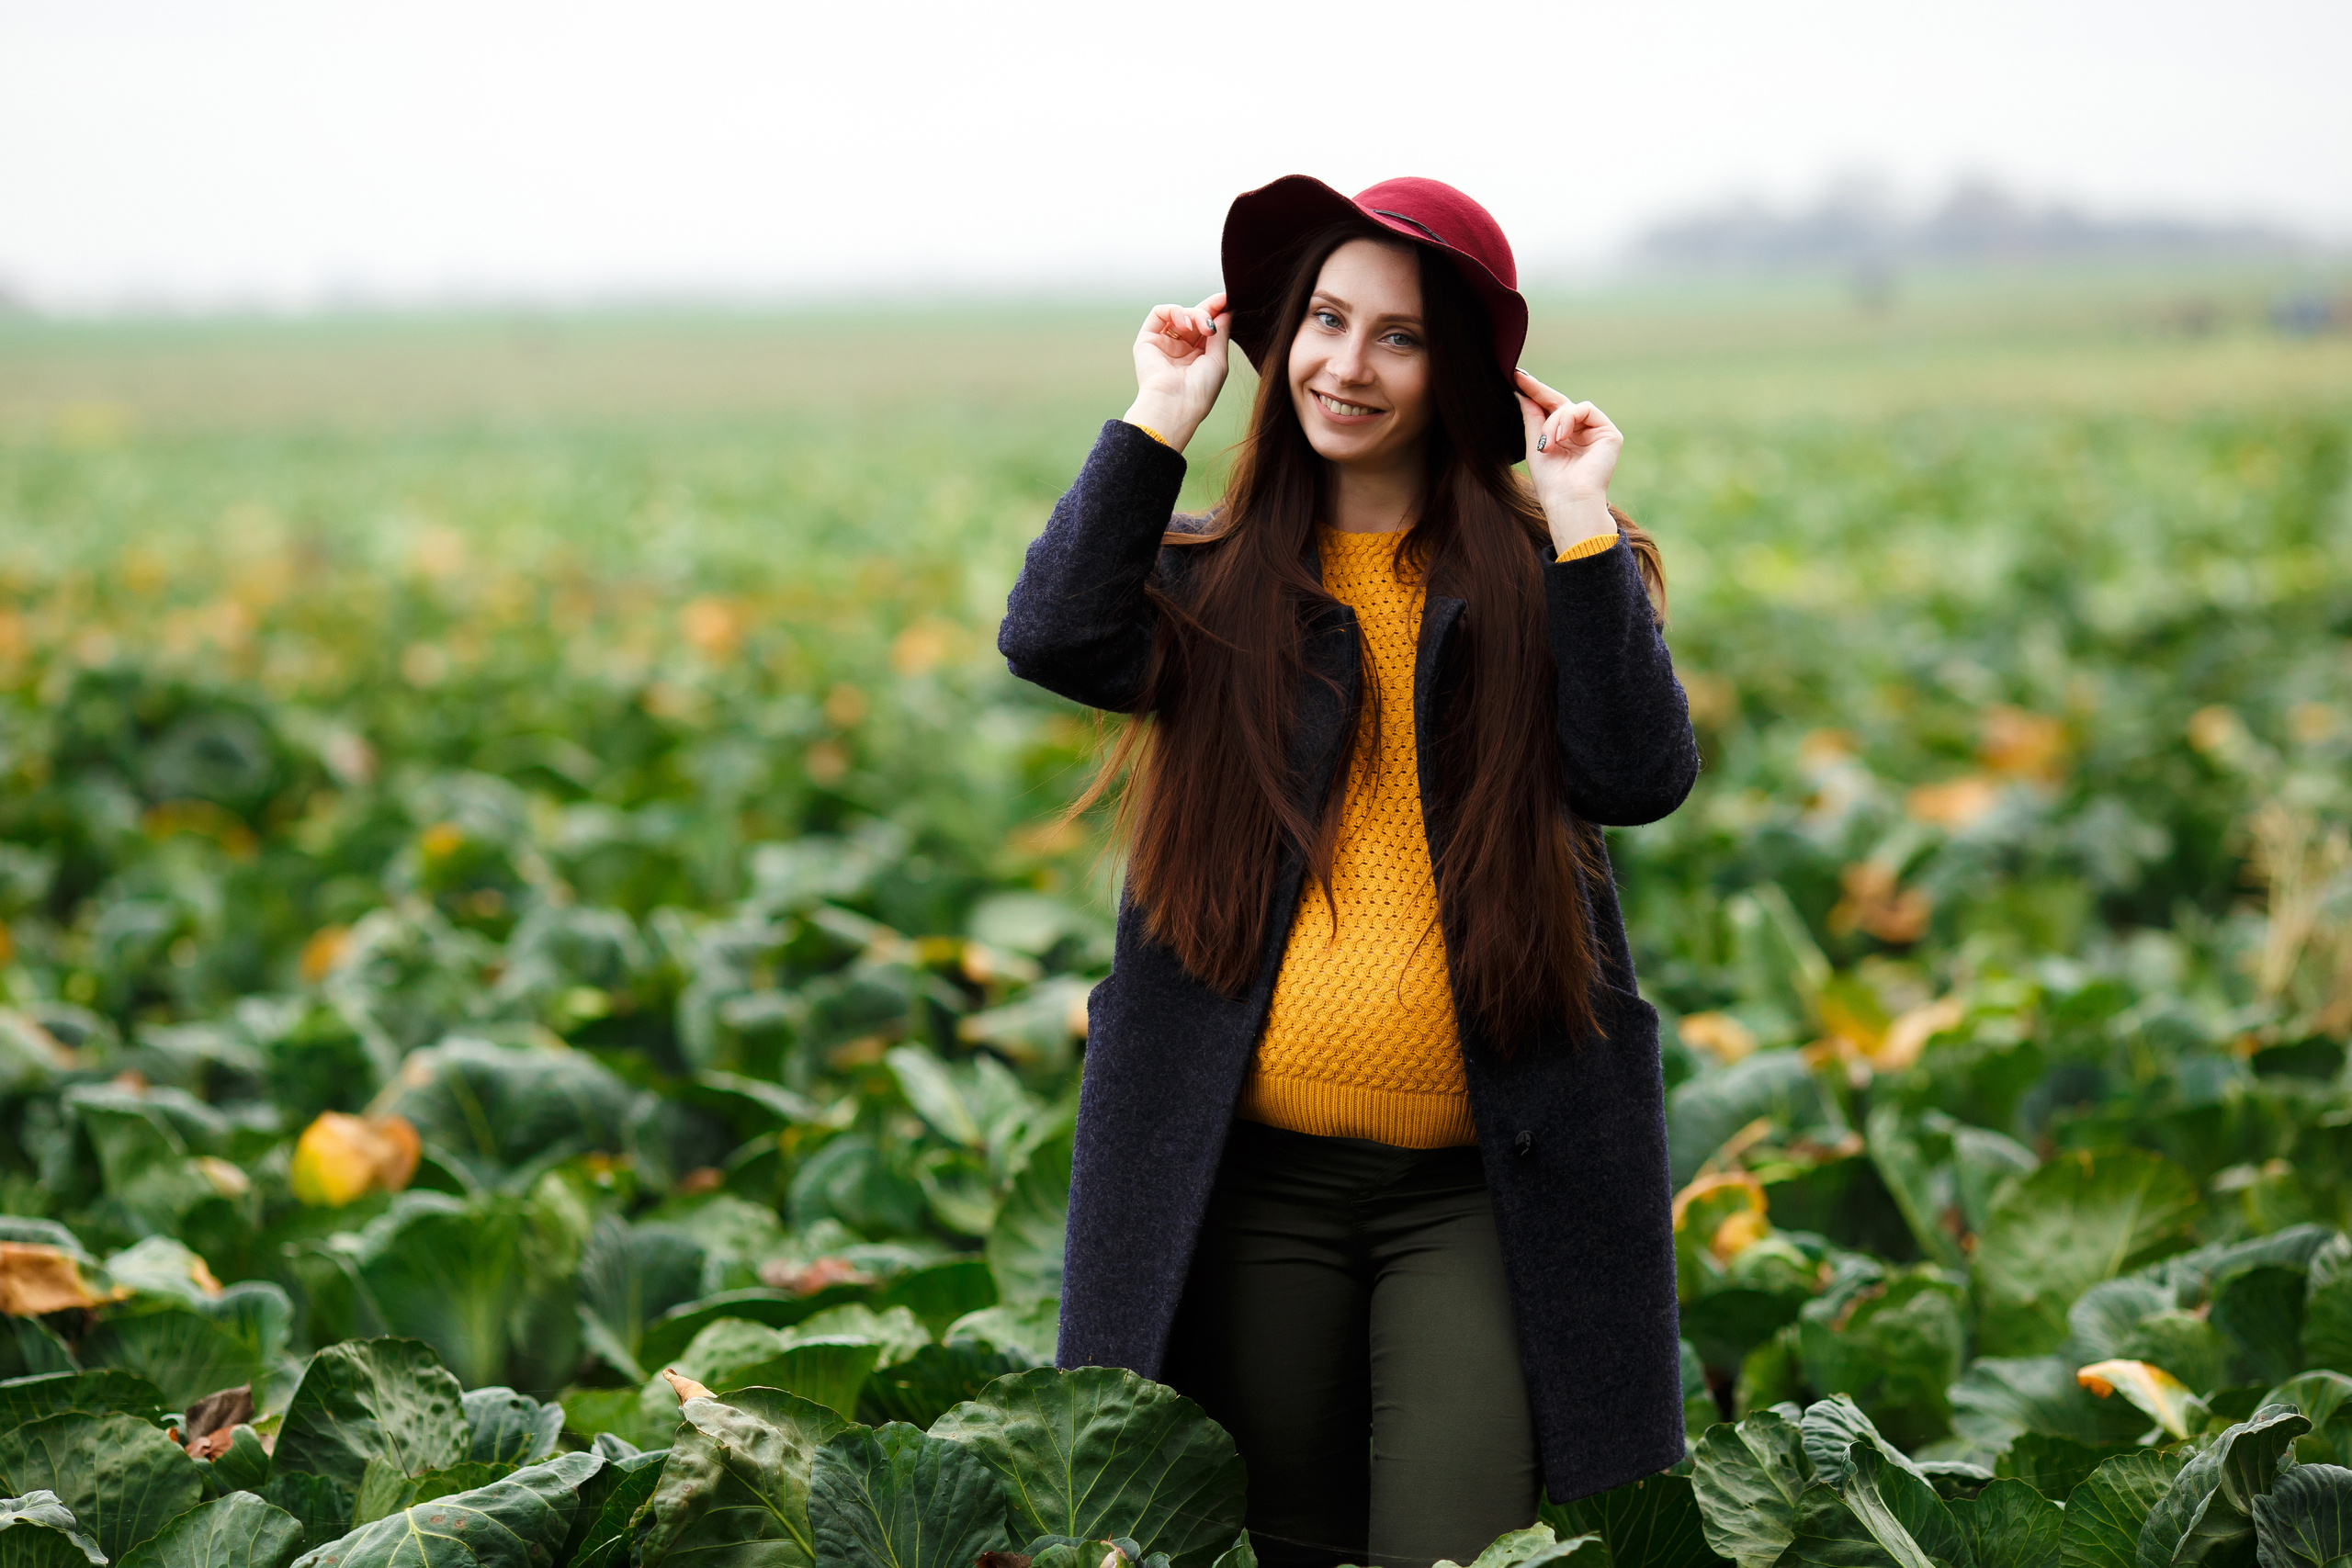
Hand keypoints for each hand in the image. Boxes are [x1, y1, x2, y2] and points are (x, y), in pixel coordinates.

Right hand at [1124, 292, 1229, 451]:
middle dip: (1207, 310)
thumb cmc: (1200, 390)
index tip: (1227, 299)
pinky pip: (1159, 313)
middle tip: (1218, 309)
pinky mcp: (1147, 339)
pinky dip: (1175, 311)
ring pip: (1179, 313)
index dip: (1216, 311)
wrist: (1175, 403)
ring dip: (1194, 314)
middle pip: (1194, 317)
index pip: (1206, 327)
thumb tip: (1226, 311)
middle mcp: (1180, 349)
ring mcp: (1163, 343)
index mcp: (1197, 356)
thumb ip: (1221, 333)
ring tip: (1202, 328)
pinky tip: (1185, 325)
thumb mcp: (1218, 360)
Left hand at [1515, 369, 1623, 552]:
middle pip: (1560, 403)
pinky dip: (1568, 419)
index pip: (1550, 410)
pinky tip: (1561, 436)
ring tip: (1547, 442)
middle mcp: (1581, 434)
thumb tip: (1522, 393)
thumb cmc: (1551, 481)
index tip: (1516, 378)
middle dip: (1539, 392)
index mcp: (1564, 439)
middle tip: (1521, 381)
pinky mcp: (1609, 434)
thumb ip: (1532, 418)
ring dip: (1553, 421)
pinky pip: (1585, 409)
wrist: (1568, 500)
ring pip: (1570, 407)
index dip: (1535, 393)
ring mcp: (1596, 433)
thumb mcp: (1535, 445)